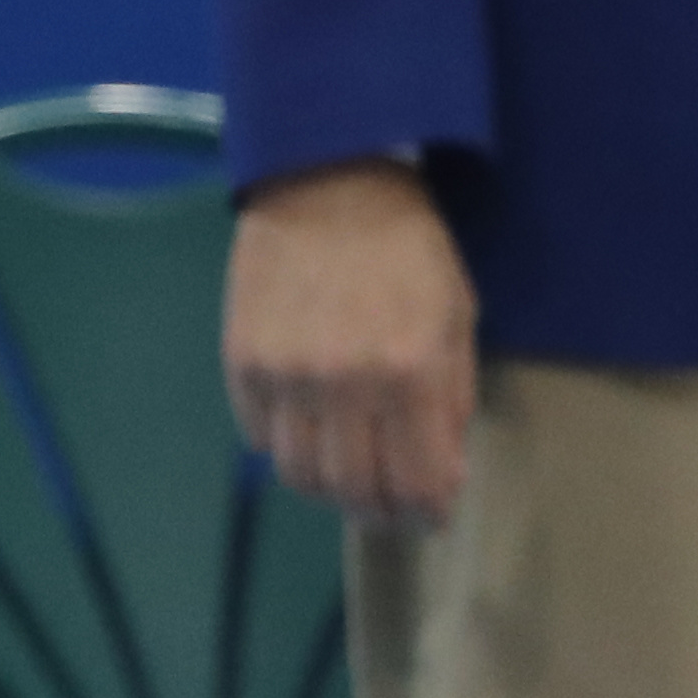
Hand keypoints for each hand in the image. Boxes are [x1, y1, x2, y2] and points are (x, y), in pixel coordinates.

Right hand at [222, 156, 476, 529]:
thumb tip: (444, 473)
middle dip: (379, 512)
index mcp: (409, 371)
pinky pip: (259, 436)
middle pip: (353, 491)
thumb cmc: (407, 249)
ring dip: (328, 489)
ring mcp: (285, 374)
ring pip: (299, 475)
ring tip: (345, 477)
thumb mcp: (456, 318)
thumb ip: (453, 400)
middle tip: (389, 508)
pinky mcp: (241, 362)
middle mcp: (343, 383)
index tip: (429, 517)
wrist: (328, 181)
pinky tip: (307, 427)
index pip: (416, 483)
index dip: (426, 514)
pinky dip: (286, 445)